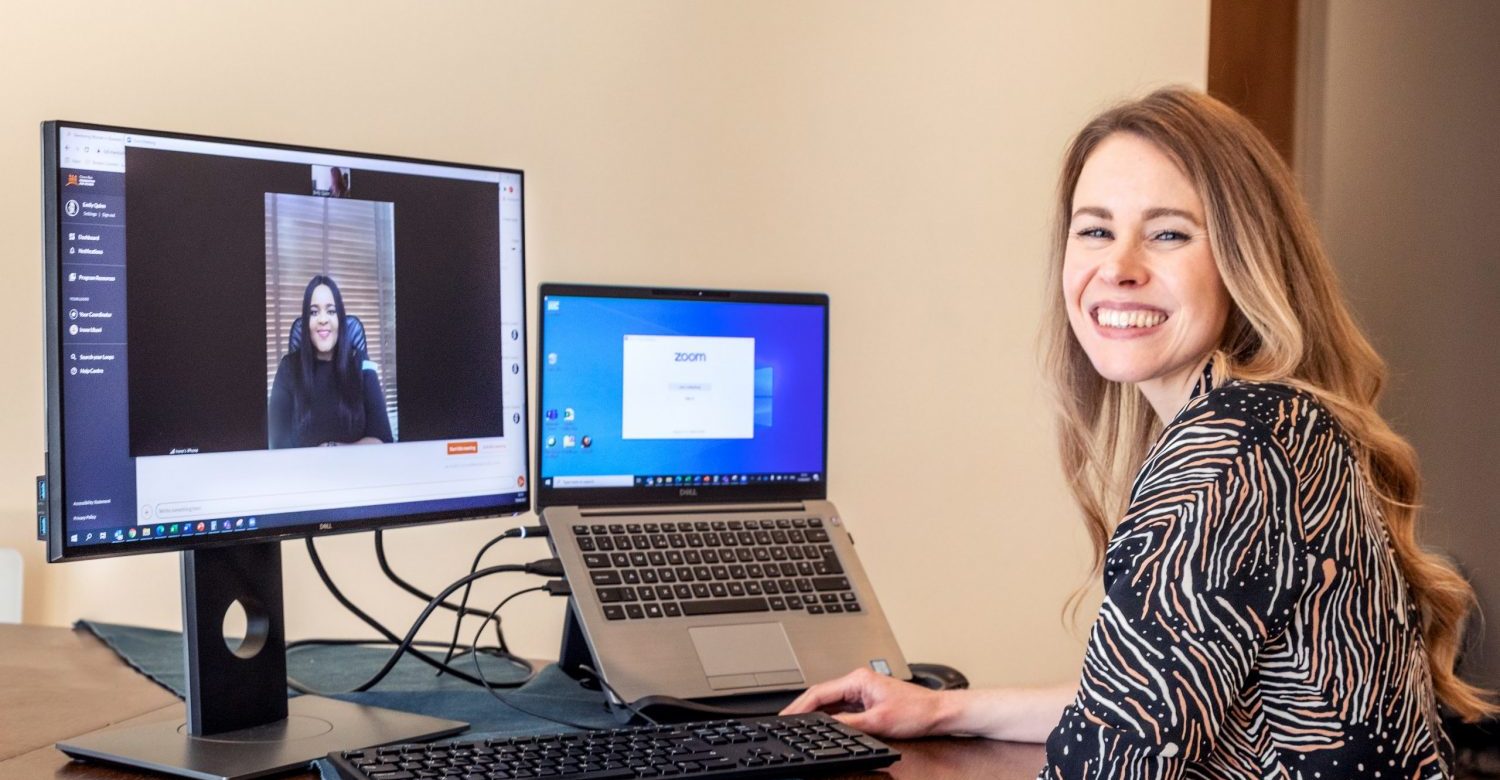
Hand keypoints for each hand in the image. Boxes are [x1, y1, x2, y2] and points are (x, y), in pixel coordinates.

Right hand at [780, 667, 948, 739]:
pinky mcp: (867, 702)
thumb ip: (850, 724)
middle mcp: (858, 682)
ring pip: (831, 703)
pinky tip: (822, 726)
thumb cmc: (917, 711)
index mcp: (858, 679)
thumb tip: (828, 728)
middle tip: (787, 722)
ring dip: (816, 714)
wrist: (939, 712)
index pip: (820, 692)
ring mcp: (862, 692)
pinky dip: (829, 717)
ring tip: (800, 725)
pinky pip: (842, 709)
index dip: (801, 705)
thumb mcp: (879, 721)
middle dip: (804, 709)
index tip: (788, 715)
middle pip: (822, 696)